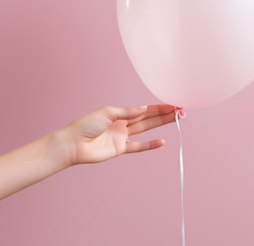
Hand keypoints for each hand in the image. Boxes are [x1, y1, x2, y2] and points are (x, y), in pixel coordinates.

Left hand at [59, 104, 183, 165]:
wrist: (73, 144)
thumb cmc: (86, 125)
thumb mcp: (107, 113)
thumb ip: (127, 112)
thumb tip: (144, 108)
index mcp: (120, 113)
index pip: (143, 109)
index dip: (158, 107)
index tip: (173, 104)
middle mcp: (123, 124)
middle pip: (148, 118)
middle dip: (164, 114)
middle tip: (180, 111)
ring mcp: (122, 137)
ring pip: (146, 129)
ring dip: (161, 125)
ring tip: (176, 121)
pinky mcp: (120, 149)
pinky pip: (138, 146)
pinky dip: (150, 145)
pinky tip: (162, 142)